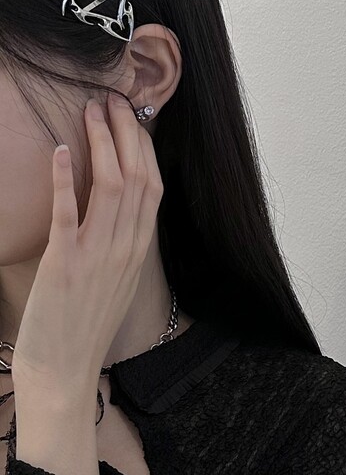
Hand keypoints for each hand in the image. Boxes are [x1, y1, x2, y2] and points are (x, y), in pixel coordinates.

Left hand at [11, 94, 163, 400]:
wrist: (65, 375)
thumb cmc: (85, 329)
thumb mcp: (116, 281)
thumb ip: (121, 243)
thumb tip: (117, 207)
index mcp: (139, 250)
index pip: (153, 185)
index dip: (144, 146)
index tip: (133, 117)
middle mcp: (126, 248)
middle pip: (137, 177)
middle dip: (127, 132)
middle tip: (114, 99)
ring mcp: (98, 255)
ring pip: (111, 186)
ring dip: (103, 143)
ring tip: (91, 110)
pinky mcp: (64, 265)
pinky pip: (69, 213)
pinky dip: (68, 179)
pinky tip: (63, 150)